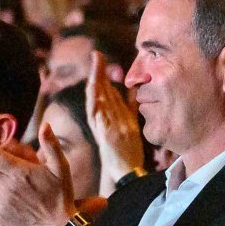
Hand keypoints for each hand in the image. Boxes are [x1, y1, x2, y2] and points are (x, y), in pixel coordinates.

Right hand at [84, 54, 146, 191]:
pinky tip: (94, 91)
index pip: (104, 89)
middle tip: (96, 54)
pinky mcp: (104, 136)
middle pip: (98, 91)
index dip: (102, 73)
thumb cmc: (126, 148)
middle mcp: (102, 119)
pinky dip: (95, 104)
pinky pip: (97, 117)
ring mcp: (102, 127)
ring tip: (95, 67)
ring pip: (96, 101)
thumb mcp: (129, 123)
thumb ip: (127, 106)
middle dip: (97, 73)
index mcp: (108, 114)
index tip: (101, 57)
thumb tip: (130, 88)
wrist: (125, 171)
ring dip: (95, 83)